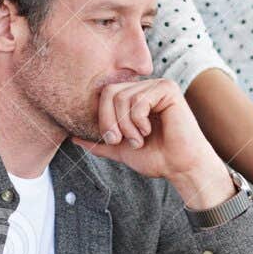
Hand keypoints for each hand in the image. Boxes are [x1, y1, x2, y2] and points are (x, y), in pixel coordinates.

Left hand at [74, 78, 230, 205]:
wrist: (181, 167)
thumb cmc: (157, 158)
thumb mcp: (121, 149)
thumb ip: (99, 142)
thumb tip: (72, 137)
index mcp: (135, 97)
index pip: (105, 94)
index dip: (102, 118)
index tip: (112, 140)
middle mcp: (146, 87)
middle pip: (110, 92)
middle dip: (110, 121)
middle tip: (122, 140)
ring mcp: (157, 86)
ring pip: (122, 97)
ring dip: (126, 125)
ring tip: (139, 139)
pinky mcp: (168, 90)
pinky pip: (139, 100)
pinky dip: (139, 121)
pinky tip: (150, 131)